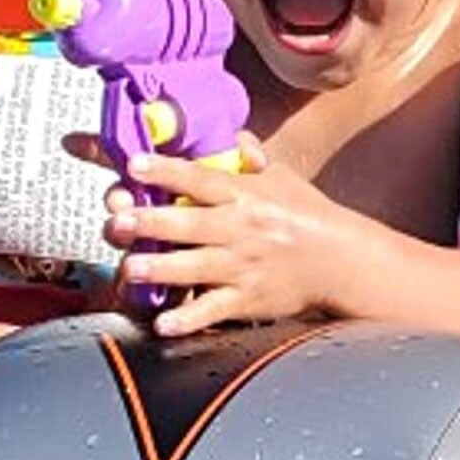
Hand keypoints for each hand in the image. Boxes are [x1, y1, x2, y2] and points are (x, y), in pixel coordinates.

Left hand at [104, 134, 362, 335]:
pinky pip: (214, 311)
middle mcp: (240, 229)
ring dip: (161, 268)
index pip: (200, 179)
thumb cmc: (308, 216)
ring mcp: (242, 266)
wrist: (343, 261)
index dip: (166, 171)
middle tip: (116, 220)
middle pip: (189, 223)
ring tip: (130, 268)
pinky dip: (189, 319)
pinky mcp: (247, 299)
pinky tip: (163, 325)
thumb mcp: (283, 179)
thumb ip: (252, 158)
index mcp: (245, 196)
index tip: (134, 164)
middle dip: (151, 221)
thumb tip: (234, 134)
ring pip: (195, 267)